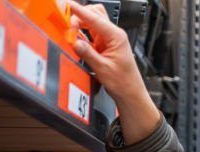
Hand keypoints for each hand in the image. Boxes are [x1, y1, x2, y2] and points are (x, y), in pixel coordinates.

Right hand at [68, 1, 159, 141]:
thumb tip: (75, 42)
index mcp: (116, 37)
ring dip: (80, 24)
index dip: (80, 11)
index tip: (68, 4)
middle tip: (68, 26)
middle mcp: (113, 35)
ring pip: (92, 23)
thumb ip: (88, 54)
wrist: (131, 94)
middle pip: (94, 14)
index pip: (95, 18)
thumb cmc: (124, 82)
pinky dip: (82, 34)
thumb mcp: (103, 69)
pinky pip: (90, 34)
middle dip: (80, 16)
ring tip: (71, 32)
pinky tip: (76, 38)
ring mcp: (108, 40)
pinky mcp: (104, 46)